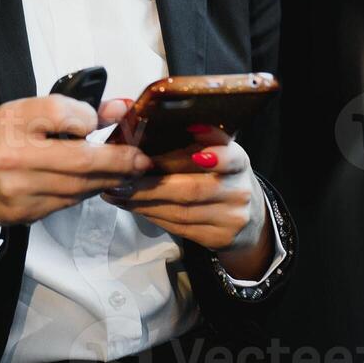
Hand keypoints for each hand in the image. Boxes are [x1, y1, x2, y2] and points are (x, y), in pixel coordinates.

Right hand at [0, 96, 152, 233]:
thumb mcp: (22, 114)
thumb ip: (68, 111)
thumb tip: (119, 109)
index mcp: (11, 120)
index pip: (63, 113)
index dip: (89, 118)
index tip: (97, 120)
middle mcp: (13, 155)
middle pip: (80, 159)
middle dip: (119, 160)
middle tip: (141, 159)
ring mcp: (18, 189)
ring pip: (79, 186)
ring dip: (109, 179)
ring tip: (127, 171)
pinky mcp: (25, 212)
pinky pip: (68, 202)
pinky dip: (87, 192)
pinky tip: (97, 183)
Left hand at [100, 126, 272, 278]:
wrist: (247, 217)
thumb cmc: (218, 175)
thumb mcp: (215, 152)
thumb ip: (193, 141)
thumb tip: (144, 123)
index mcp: (238, 160)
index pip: (230, 158)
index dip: (215, 158)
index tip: (198, 154)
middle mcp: (239, 190)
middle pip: (192, 189)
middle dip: (150, 185)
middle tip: (120, 177)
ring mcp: (231, 218)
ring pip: (180, 212)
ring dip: (143, 202)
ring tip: (116, 192)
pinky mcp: (219, 238)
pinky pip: (179, 227)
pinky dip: (152, 216)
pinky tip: (132, 206)